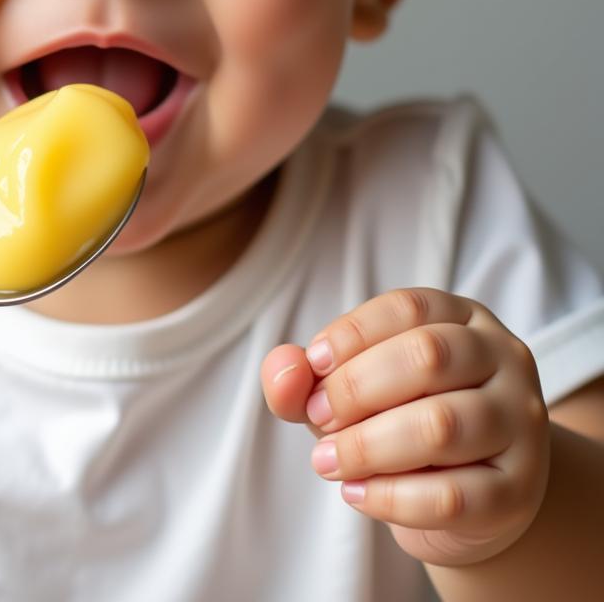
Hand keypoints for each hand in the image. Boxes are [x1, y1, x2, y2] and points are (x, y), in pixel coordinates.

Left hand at [261, 288, 549, 566]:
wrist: (468, 498)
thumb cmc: (396, 422)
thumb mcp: (347, 390)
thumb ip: (304, 376)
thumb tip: (284, 369)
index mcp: (462, 317)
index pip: (407, 307)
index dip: (351, 334)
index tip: (313, 365)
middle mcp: (503, 359)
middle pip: (427, 356)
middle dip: (355, 388)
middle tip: (318, 418)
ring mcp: (521, 424)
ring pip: (441, 425)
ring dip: (366, 446)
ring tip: (326, 461)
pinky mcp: (519, 492)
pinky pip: (452, 496)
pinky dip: (390, 497)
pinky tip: (355, 493)